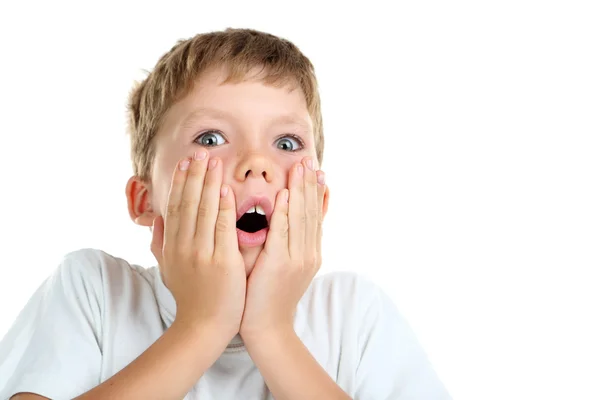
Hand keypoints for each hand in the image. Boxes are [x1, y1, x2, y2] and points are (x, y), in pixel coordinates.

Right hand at [151, 151, 245, 336]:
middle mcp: (183, 246)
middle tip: (202, 152)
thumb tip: (154, 220)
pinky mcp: (220, 262)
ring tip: (213, 161)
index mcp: (172, 246)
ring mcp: (201, 253)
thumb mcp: (167, 269)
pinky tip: (225, 188)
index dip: (181, 183)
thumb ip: (160, 244)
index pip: (176, 207)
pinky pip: (221, 228)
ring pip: (203, 211)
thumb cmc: (190, 298)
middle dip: (194, 175)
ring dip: (208, 183)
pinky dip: (222, 207)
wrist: (202, 327)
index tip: (186, 162)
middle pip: (188, 203)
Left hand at [240, 157, 325, 338]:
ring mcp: (298, 258)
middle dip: (311, 184)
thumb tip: (282, 218)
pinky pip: (284, 231)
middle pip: (312, 211)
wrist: (267, 327)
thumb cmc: (268, 296)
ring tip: (301, 167)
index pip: (315, 215)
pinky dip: (285, 211)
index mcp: (310, 252)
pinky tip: (285, 193)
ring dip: (301, 189)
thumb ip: (286, 242)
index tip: (316, 170)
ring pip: (301, 216)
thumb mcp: (284, 266)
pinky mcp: (281, 263)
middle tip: (310, 160)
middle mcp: (309, 252)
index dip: (315, 191)